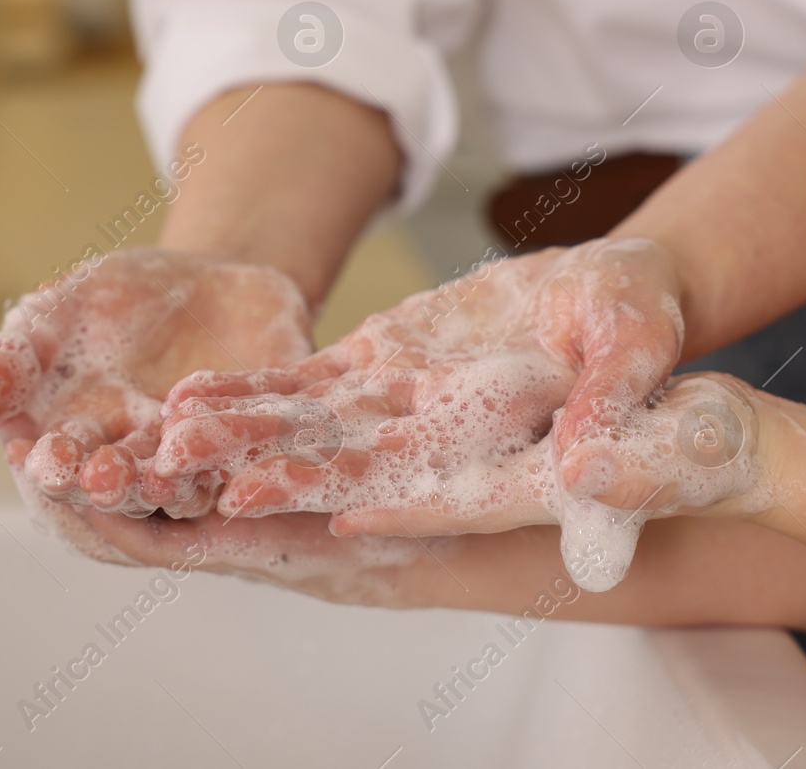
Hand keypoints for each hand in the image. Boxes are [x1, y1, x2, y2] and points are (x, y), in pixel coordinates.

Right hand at [0, 247, 312, 515]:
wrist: (210, 280)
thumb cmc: (112, 309)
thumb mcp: (50, 321)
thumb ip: (3, 368)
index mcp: (81, 456)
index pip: (60, 477)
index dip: (53, 470)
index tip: (42, 458)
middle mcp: (143, 478)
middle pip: (125, 498)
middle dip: (111, 486)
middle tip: (99, 477)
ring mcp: (211, 470)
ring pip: (194, 492)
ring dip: (180, 485)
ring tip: (165, 473)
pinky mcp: (275, 448)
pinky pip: (267, 459)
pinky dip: (257, 455)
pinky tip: (250, 442)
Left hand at [153, 238, 684, 520]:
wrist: (610, 291)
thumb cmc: (638, 319)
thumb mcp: (638, 346)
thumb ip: (616, 405)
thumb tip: (587, 468)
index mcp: (504, 460)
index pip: (432, 493)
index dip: (372, 503)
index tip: (302, 513)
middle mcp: (438, 448)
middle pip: (345, 473)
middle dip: (271, 480)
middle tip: (196, 487)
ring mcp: (399, 410)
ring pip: (308, 433)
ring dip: (240, 438)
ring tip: (167, 441)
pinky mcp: (377, 370)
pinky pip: (305, 387)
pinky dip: (253, 391)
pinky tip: (194, 397)